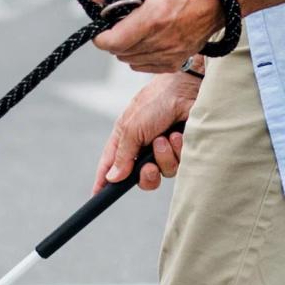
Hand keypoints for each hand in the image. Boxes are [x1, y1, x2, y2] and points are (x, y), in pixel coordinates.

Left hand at [92, 0, 221, 72]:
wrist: (218, 0)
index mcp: (152, 17)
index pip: (112, 41)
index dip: (101, 37)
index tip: (101, 29)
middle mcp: (160, 40)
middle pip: (119, 52)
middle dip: (114, 40)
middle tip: (119, 25)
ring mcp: (169, 54)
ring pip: (131, 61)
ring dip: (127, 49)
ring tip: (135, 31)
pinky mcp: (176, 62)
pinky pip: (145, 67)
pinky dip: (140, 57)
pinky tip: (147, 41)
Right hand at [99, 68, 200, 189]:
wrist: (187, 89)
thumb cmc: (156, 101)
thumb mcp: (132, 127)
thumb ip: (122, 155)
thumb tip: (111, 177)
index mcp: (126, 138)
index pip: (112, 164)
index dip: (104, 180)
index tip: (97, 194)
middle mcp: (144, 146)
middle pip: (141, 177)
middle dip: (145, 175)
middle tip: (148, 166)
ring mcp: (164, 148)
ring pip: (162, 173)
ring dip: (164, 157)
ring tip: (165, 137)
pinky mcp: (182, 149)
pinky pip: (179, 165)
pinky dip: (178, 151)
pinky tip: (178, 135)